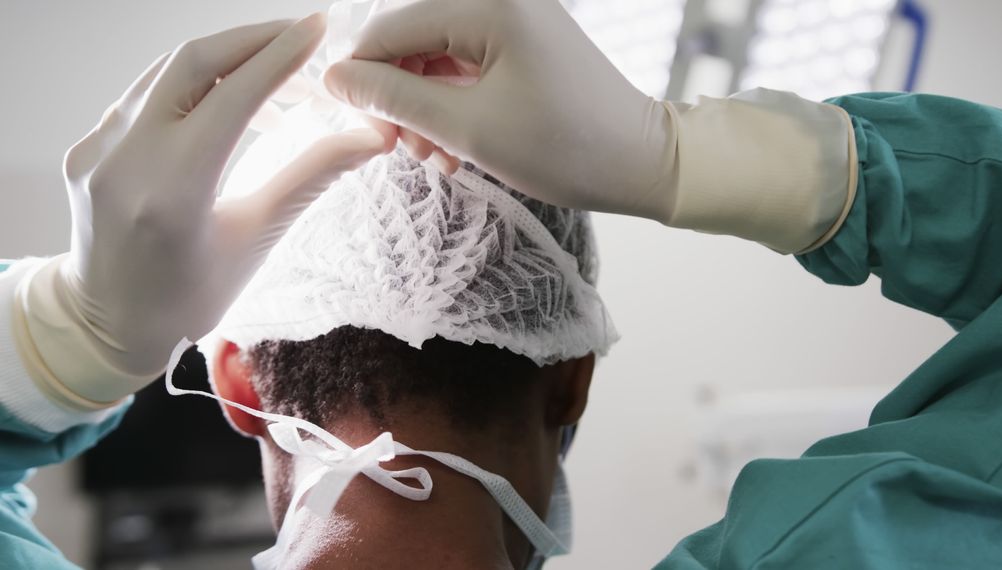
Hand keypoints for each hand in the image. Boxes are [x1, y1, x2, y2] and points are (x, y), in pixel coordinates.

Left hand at [30, 14, 391, 401]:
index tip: (317, 29)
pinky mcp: (87, 147)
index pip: (232, 97)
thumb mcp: (255, 238)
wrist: (108, 323)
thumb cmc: (189, 296)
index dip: (280, 57)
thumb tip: (370, 137)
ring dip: (224, 59)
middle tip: (301, 36)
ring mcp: (97, 150)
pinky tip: (226, 95)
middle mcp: (124, 161)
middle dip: (253, 40)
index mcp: (172, 192)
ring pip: (165, 72)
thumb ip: (309, 177)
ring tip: (275, 71)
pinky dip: (191, 84)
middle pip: (192, 62)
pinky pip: (144, 94)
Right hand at [322, 0, 678, 220]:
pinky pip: (470, 70)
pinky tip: (455, 150)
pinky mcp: (529, 48)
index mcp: (490, 6)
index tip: (357, 125)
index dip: (363, 77)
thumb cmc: (565, 148)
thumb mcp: (468, 128)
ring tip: (435, 159)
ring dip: (426, 110)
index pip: (393, 28)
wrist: (642, 164)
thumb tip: (338, 79)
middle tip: (402, 150)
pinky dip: (455, 108)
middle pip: (415, 41)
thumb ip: (396, 98)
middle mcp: (504, 2)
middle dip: (400, 98)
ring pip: (439, 60)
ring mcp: (519, 24)